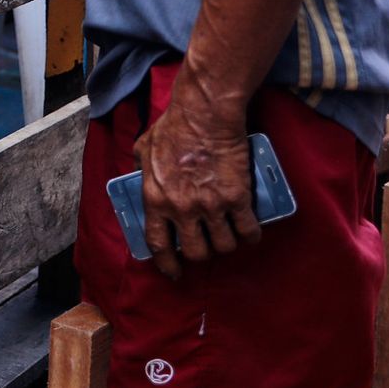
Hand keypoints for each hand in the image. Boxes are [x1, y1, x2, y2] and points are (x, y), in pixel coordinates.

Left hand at [132, 96, 260, 279]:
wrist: (204, 114)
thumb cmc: (173, 127)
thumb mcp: (143, 148)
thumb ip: (139, 167)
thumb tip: (137, 174)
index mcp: (155, 199)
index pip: (158, 244)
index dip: (167, 263)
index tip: (174, 272)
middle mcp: (182, 208)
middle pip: (197, 252)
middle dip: (203, 252)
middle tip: (207, 243)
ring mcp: (211, 206)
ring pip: (223, 246)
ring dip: (227, 244)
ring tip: (228, 234)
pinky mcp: (237, 198)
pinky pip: (248, 231)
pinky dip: (251, 236)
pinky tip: (249, 232)